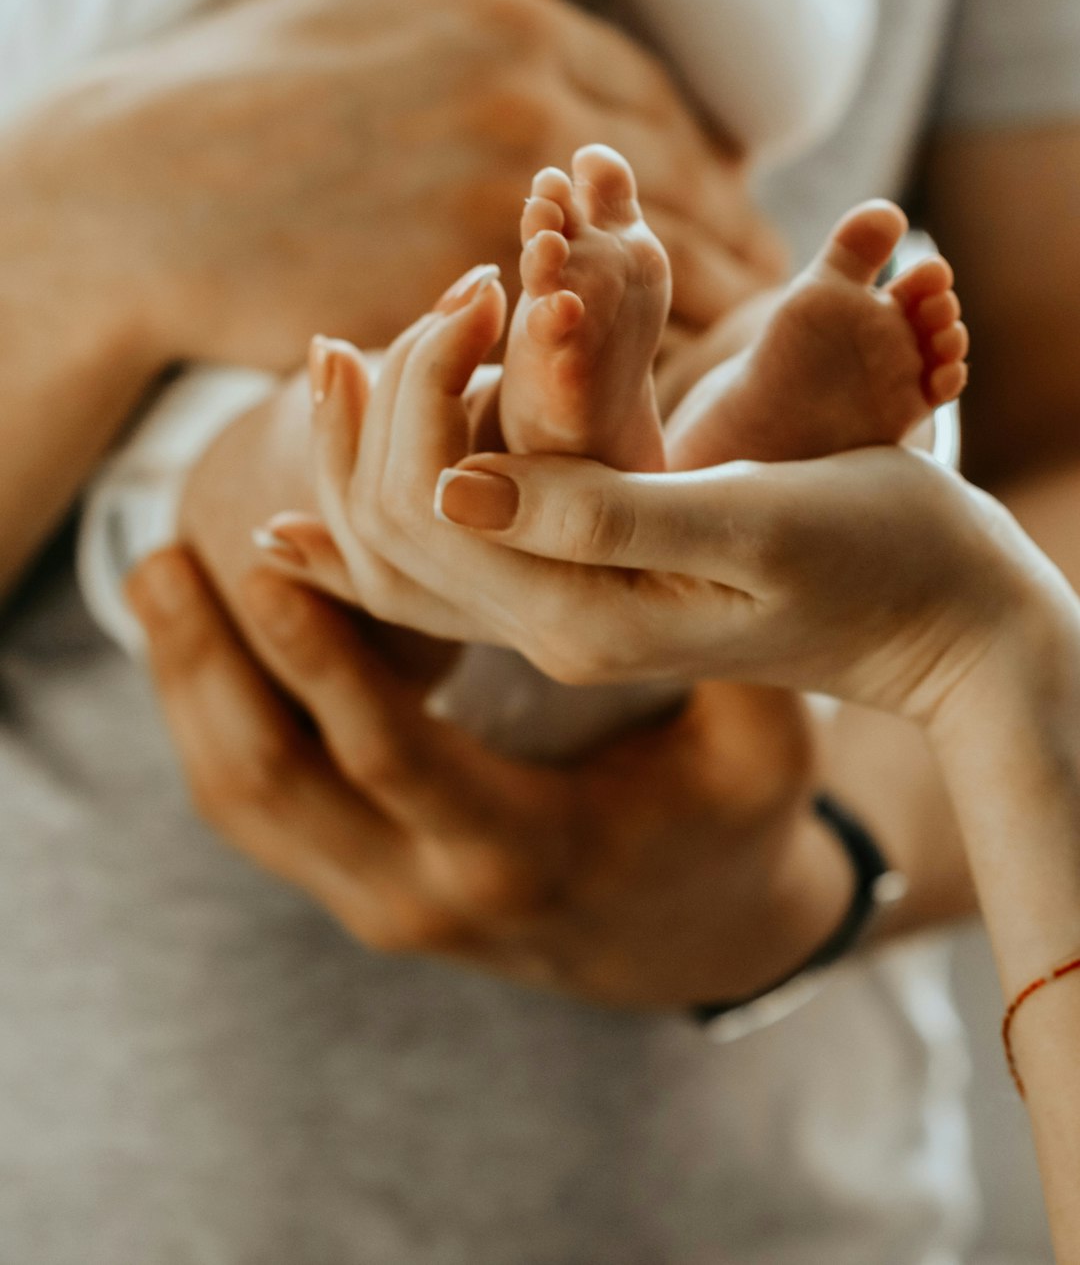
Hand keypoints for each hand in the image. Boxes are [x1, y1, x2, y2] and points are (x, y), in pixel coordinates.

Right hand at [37, 0, 772, 374]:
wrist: (149, 185)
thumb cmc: (252, 74)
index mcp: (518, 27)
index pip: (661, 110)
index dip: (708, 166)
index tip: (733, 203)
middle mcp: (527, 109)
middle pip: (680, 189)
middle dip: (733, 239)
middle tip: (769, 279)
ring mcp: (498, 210)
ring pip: (647, 270)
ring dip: (706, 306)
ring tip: (740, 334)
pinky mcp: (463, 301)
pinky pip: (580, 340)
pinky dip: (631, 362)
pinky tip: (654, 378)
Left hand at [128, 545, 847, 1007]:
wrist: (699, 936)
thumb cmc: (733, 817)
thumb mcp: (758, 743)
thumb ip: (710, 646)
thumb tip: (662, 523)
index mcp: (522, 850)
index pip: (388, 753)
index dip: (321, 655)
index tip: (261, 552)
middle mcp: (426, 891)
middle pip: (274, 785)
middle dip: (208, 665)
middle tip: (158, 558)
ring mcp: (381, 898)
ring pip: (244, 805)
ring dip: (190, 692)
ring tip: (156, 584)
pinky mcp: (360, 884)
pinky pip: (259, 814)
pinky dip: (213, 726)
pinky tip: (196, 646)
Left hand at [263, 272, 1043, 725]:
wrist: (948, 617)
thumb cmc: (880, 552)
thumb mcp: (751, 522)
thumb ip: (604, 514)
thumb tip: (452, 489)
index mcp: (582, 616)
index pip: (429, 512)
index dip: (418, 393)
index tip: (476, 288)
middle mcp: (554, 631)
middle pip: (394, 531)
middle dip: (381, 407)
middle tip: (439, 295)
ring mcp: (567, 619)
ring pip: (408, 543)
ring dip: (375, 441)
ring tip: (351, 350)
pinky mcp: (590, 592)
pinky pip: (452, 557)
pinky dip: (389, 500)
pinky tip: (326, 492)